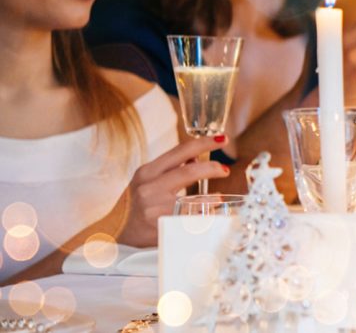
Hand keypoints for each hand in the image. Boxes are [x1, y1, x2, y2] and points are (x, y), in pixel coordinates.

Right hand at [116, 136, 231, 246]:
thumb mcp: (147, 181)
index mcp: (147, 172)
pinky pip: (191, 220)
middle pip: (189, 172)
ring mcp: (155, 208)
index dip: (204, 143)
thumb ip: (169, 169)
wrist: (113, 234)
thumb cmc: (134, 205)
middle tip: (225, 170)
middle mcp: (149, 187)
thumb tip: (196, 157)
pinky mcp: (161, 227)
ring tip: (217, 198)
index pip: (180, 151)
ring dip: (210, 198)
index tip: (222, 139)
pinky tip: (208, 216)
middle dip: (212, 168)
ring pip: (193, 199)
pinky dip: (204, 216)